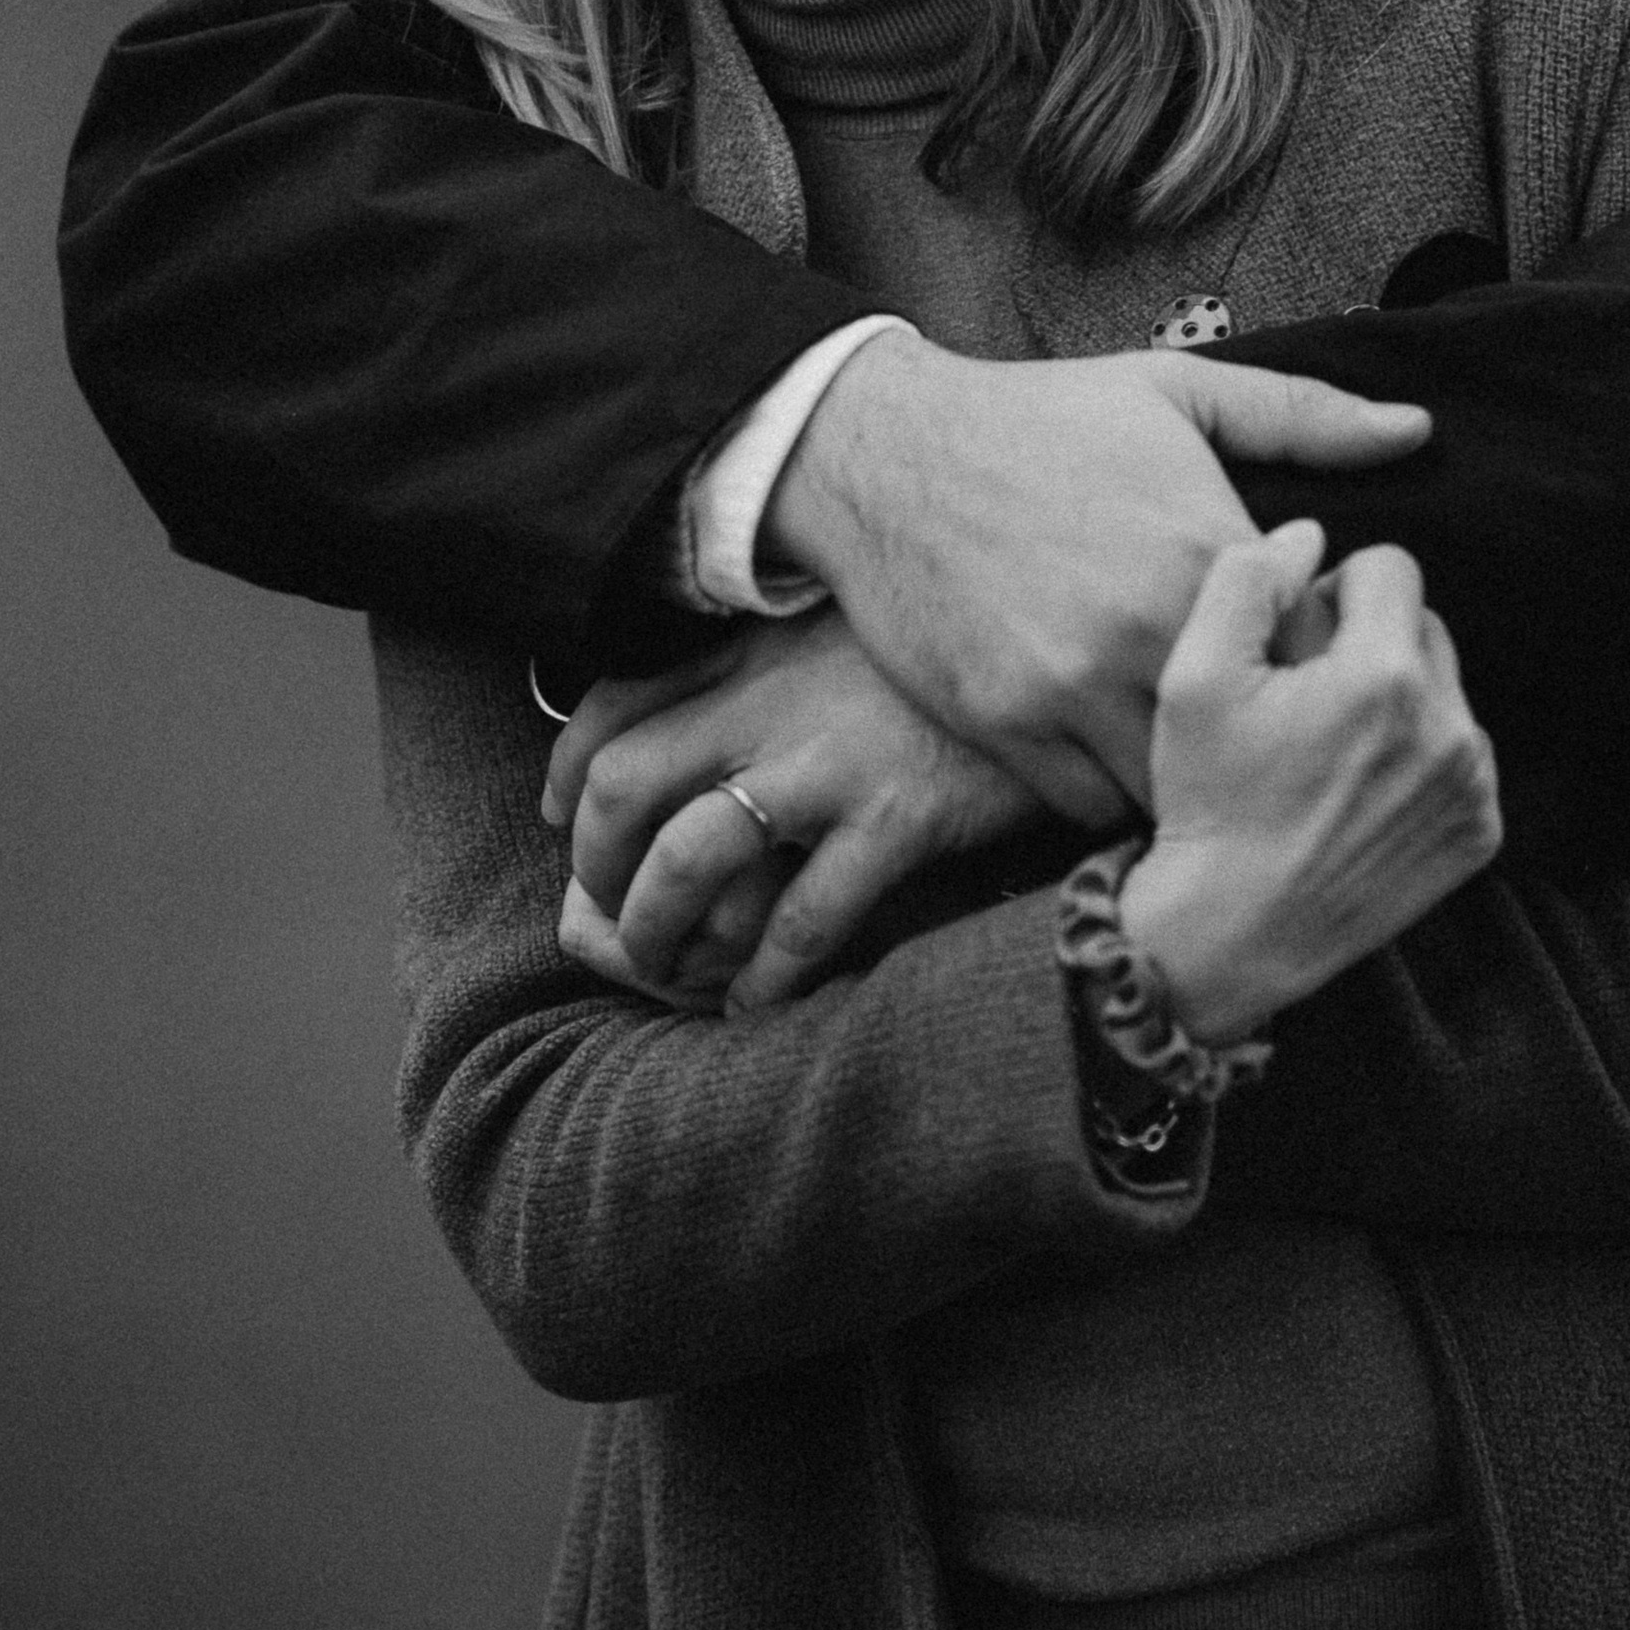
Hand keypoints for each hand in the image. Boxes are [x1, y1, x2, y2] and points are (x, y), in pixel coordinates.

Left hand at [548, 610, 1043, 1012]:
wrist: (1067, 645)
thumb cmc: (951, 652)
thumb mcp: (847, 627)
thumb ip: (776, 659)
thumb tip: (715, 722)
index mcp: (755, 645)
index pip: (614, 702)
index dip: (568, 769)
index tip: (563, 815)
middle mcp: (773, 697)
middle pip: (623, 783)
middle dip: (595, 866)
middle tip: (607, 916)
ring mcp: (832, 760)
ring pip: (690, 857)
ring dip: (659, 928)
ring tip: (671, 968)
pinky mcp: (899, 815)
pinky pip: (801, 918)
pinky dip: (764, 977)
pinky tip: (758, 1003)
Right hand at [765, 338, 1432, 816]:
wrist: (885, 453)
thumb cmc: (1040, 417)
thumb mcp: (1177, 391)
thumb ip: (1305, 417)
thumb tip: (1418, 430)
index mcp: (1202, 547)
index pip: (1314, 648)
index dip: (1320, 662)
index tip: (1302, 657)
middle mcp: (1146, 626)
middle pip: (1257, 731)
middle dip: (1269, 738)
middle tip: (1259, 723)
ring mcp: (1072, 684)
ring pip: (1177, 784)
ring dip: (1195, 780)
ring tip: (1198, 755)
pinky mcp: (1006, 724)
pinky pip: (1089, 804)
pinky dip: (1112, 792)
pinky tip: (1119, 755)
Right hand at [1119, 522, 1500, 1045]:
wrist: (1233, 931)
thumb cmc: (1207, 797)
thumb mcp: (1193, 676)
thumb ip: (1247, 579)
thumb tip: (1308, 536)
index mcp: (1383, 676)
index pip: (1391, 567)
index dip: (1333, 590)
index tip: (1295, 642)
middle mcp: (1448, 728)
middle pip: (1424, 626)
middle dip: (1369, 641)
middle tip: (1306, 697)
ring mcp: (1472, 786)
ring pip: (1445, 690)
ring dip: (1398, 699)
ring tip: (1330, 749)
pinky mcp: (1481, 832)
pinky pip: (1461, 756)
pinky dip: (1419, 759)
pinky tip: (1357, 791)